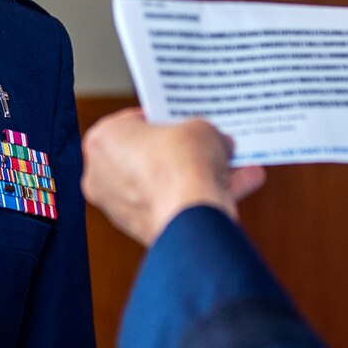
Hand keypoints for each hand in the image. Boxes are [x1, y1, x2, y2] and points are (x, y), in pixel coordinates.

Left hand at [80, 110, 266, 246]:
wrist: (191, 217)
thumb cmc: (182, 166)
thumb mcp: (201, 129)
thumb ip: (205, 132)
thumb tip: (217, 143)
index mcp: (103, 139)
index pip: (135, 122)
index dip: (165, 118)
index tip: (186, 120)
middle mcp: (103, 175)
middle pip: (151, 155)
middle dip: (185, 151)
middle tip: (211, 143)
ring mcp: (121, 207)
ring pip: (167, 183)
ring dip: (202, 174)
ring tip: (236, 164)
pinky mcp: (144, 229)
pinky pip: (177, 205)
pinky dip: (206, 196)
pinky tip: (243, 184)